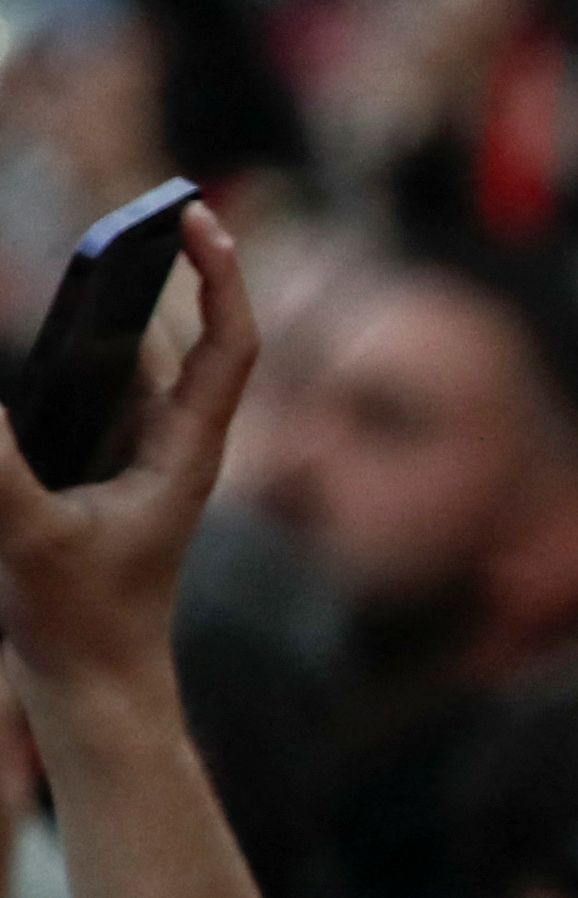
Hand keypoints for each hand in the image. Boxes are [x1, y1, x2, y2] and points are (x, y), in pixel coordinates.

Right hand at [0, 206, 250, 715]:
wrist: (94, 686)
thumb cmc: (82, 621)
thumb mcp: (30, 538)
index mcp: (185, 452)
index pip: (226, 346)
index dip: (220, 279)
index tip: (202, 220)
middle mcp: (172, 445)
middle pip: (175, 340)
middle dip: (157, 276)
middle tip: (132, 211)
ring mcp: (138, 459)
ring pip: (127, 368)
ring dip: (105, 316)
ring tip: (83, 254)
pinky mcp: (101, 476)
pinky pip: (91, 400)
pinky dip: (69, 363)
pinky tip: (45, 333)